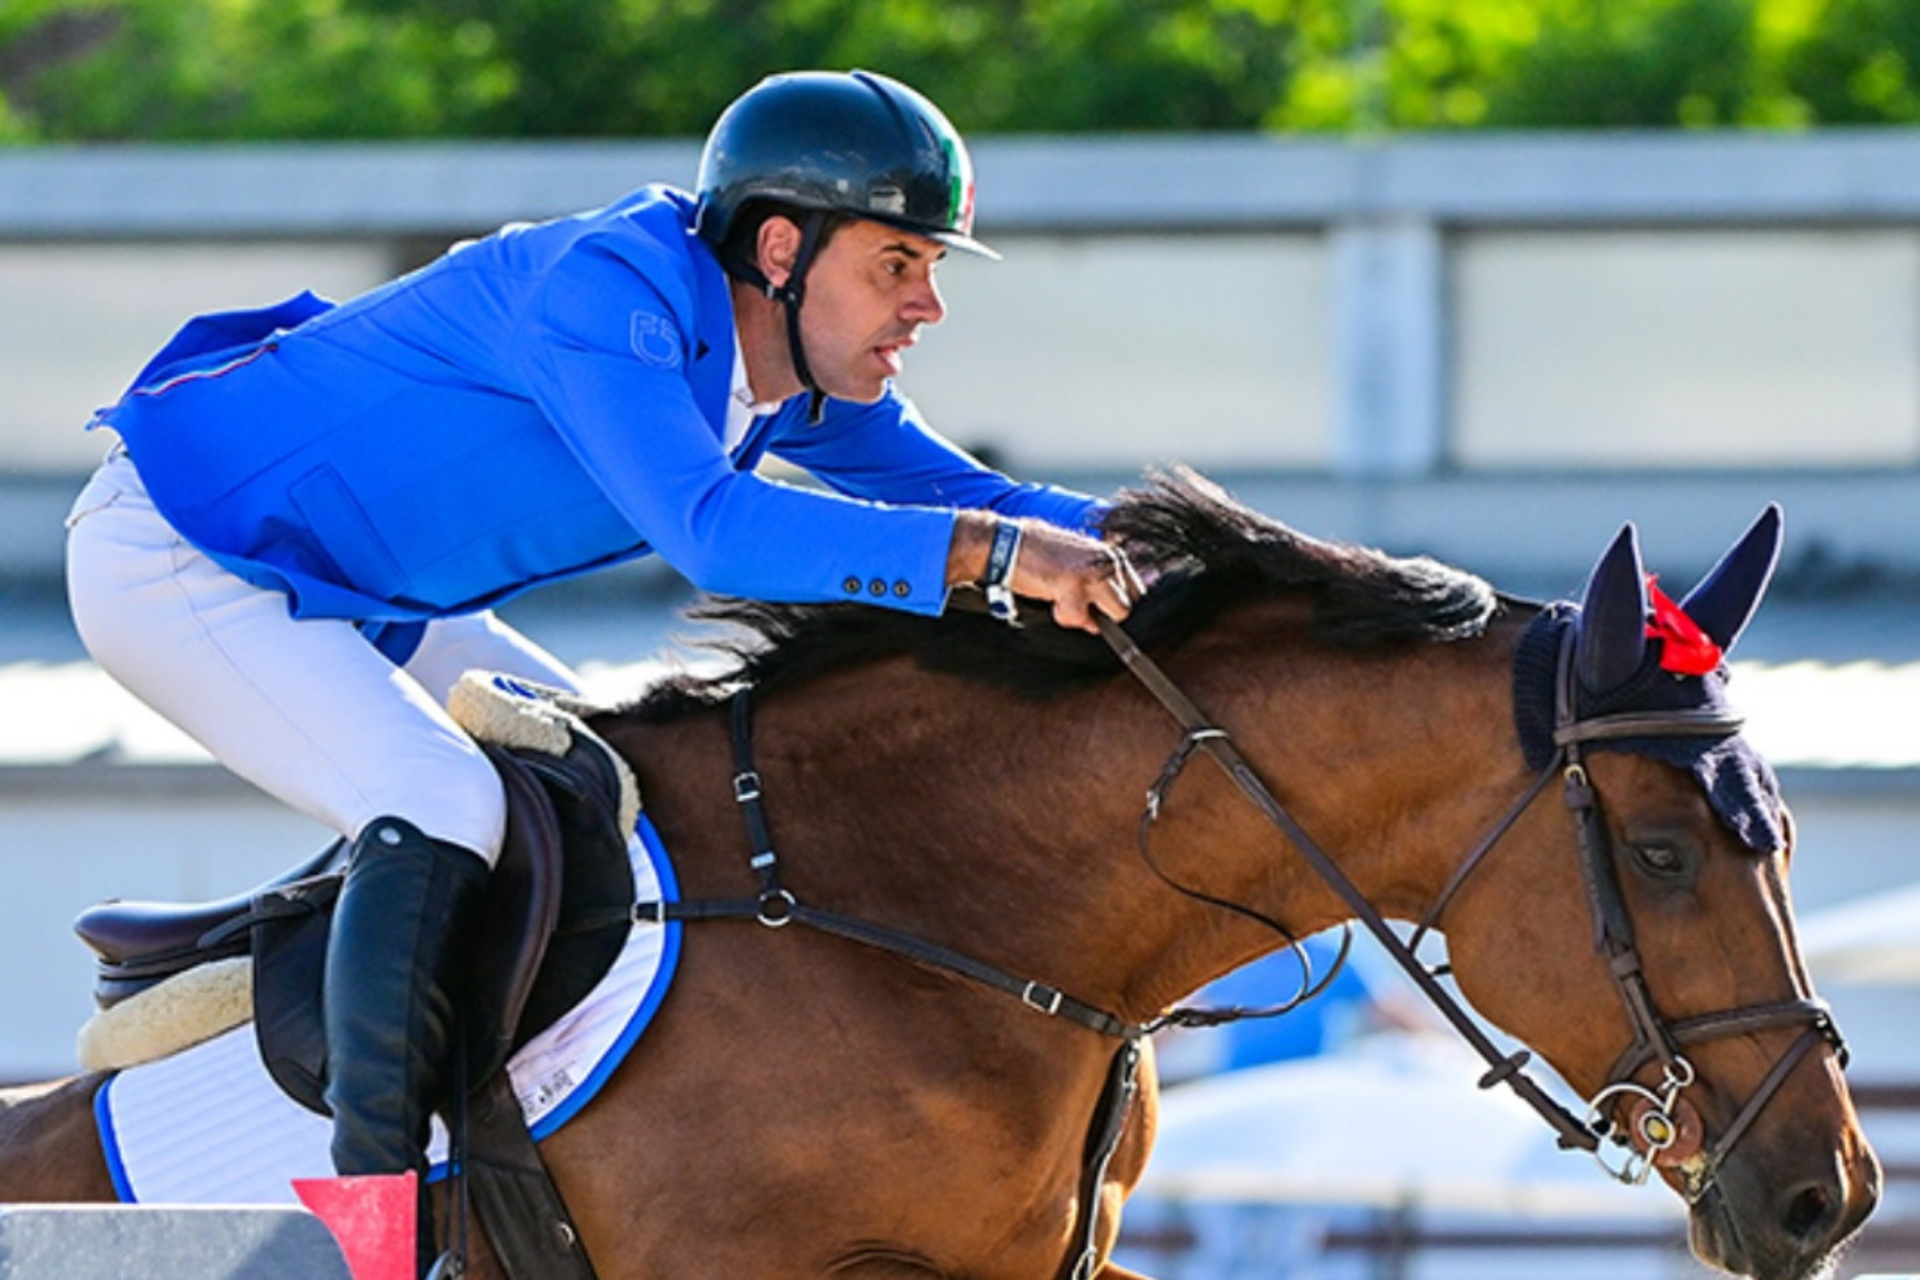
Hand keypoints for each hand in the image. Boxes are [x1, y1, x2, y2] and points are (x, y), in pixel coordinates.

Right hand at [948, 513, 1143, 633]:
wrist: (1008, 542)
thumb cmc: (1037, 554)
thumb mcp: (1076, 564)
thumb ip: (1096, 585)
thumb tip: (1105, 619)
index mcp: (1112, 553)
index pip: (1137, 593)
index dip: (1116, 607)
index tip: (1099, 613)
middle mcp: (1110, 560)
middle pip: (1129, 607)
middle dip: (1104, 615)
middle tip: (1073, 604)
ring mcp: (1095, 572)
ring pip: (1117, 615)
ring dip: (1086, 616)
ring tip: (1061, 599)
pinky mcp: (1075, 584)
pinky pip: (1082, 619)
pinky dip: (1064, 616)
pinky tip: (1051, 598)